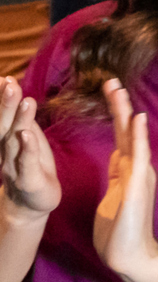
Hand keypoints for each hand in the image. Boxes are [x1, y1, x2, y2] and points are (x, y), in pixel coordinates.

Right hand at [0, 77, 58, 221]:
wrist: (30, 204)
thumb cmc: (29, 165)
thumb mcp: (24, 136)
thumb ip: (19, 116)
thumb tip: (11, 86)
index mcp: (5, 139)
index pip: (1, 116)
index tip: (2, 77)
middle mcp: (4, 151)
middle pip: (3, 125)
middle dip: (5, 104)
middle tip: (9, 82)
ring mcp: (14, 165)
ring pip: (14, 141)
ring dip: (19, 120)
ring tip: (25, 100)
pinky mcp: (29, 180)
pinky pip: (26, 163)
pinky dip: (26, 149)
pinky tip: (27, 135)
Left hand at [91, 80, 157, 281]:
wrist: (130, 255)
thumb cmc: (119, 231)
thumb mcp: (114, 195)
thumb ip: (117, 175)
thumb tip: (117, 157)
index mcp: (127, 170)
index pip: (120, 136)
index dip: (116, 114)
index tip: (111, 91)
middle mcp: (136, 168)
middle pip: (125, 131)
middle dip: (118, 106)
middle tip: (111, 81)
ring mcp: (139, 175)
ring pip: (131, 138)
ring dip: (126, 114)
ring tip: (120, 91)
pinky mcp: (137, 186)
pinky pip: (137, 156)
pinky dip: (138, 137)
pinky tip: (138, 120)